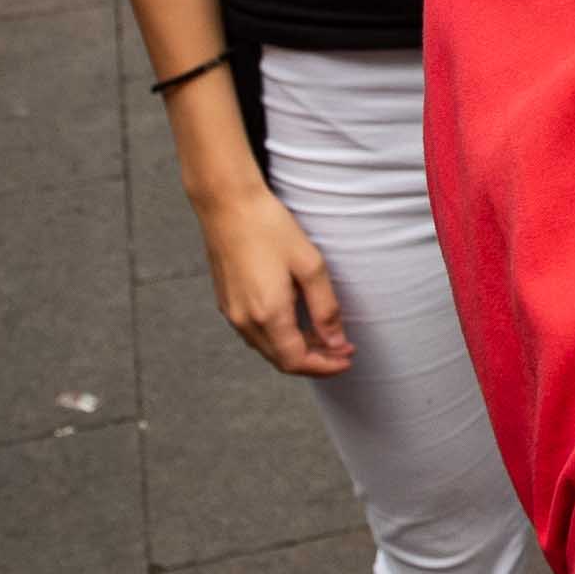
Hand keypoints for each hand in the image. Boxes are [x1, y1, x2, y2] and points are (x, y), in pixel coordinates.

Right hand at [194, 180, 351, 375]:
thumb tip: (336, 342)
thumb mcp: (310, 265)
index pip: (296, 362)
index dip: (325, 367)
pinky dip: (279, 337)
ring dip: (297, 349)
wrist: (227, 206)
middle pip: (281, 360)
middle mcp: (245, 321)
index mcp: (267, 314)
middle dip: (314, 361)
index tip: (348, 359)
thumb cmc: (270, 228)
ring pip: (267, 348)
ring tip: (325, 337)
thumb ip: (325, 309)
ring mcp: (231, 313)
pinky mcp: (226, 302)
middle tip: (343, 350)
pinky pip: (255, 333)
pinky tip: (297, 322)